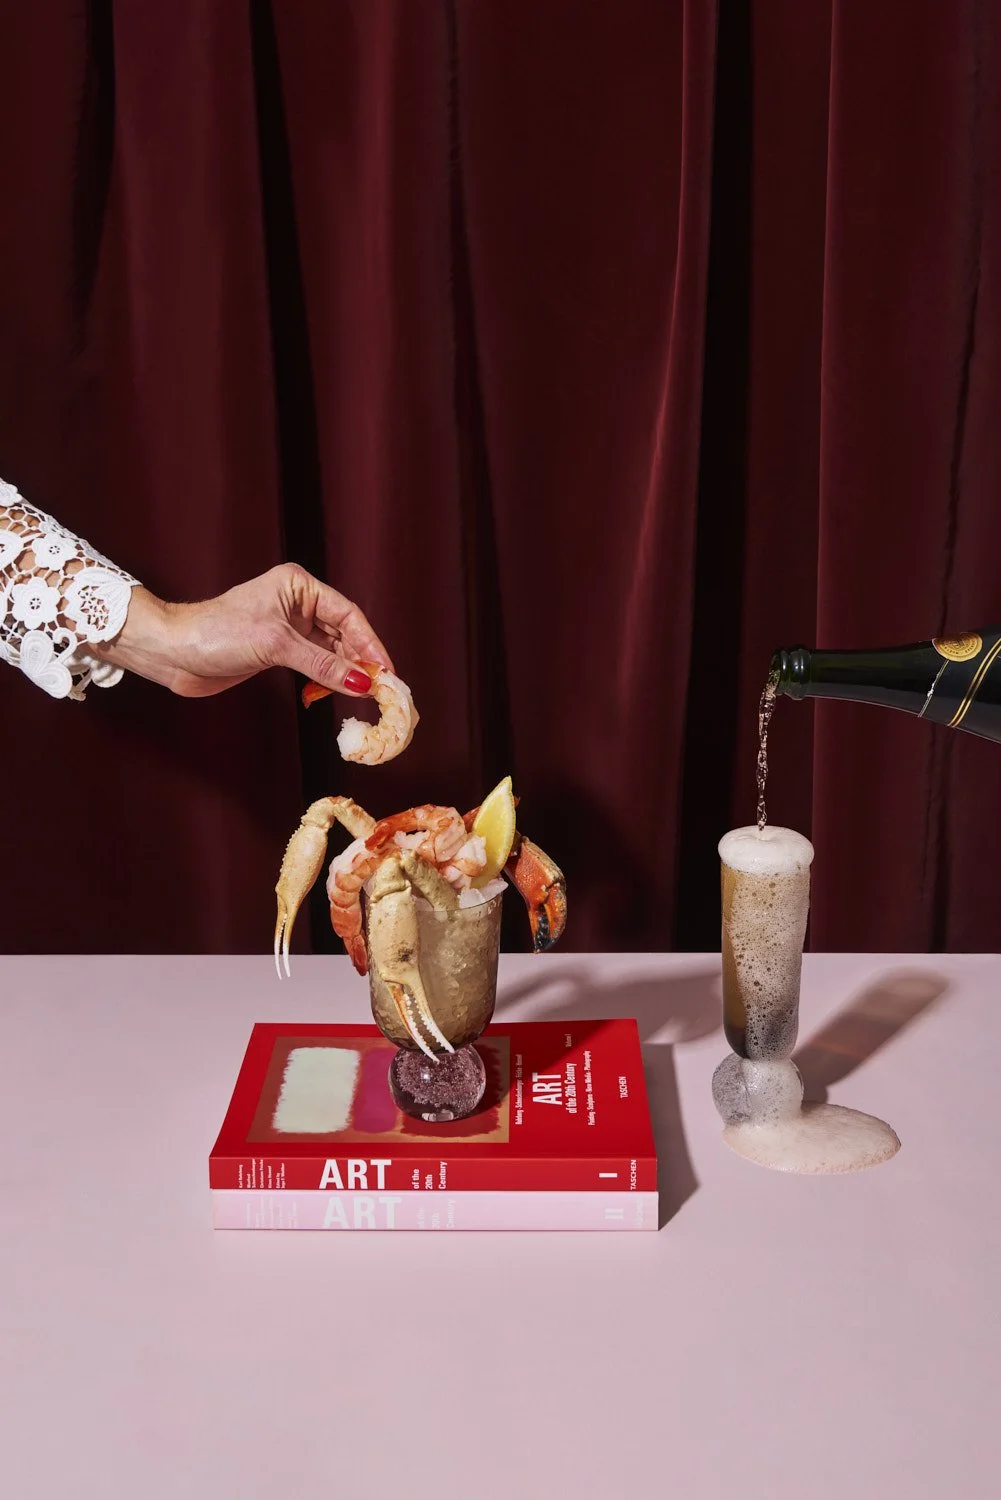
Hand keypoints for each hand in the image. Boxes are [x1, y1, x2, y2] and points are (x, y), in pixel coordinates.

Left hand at [92, 563, 393, 697]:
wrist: (173, 653)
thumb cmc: (217, 633)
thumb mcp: (276, 646)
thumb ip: (322, 665)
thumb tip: (362, 683)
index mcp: (299, 586)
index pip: (349, 614)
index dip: (370, 644)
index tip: (386, 672)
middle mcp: (297, 603)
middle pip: (344, 633)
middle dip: (360, 661)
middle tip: (380, 689)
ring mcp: (288, 628)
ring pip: (331, 651)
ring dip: (344, 674)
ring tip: (360, 695)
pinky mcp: (278, 651)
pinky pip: (314, 665)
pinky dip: (324, 680)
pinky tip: (330, 694)